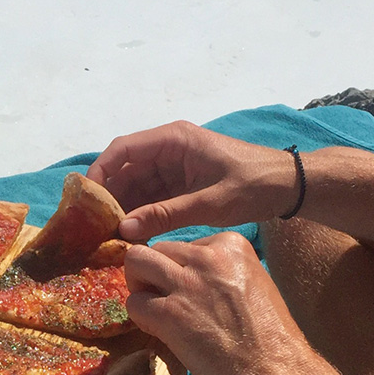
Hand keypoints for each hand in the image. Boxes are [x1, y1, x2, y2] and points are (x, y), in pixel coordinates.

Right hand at [86, 121, 301, 240]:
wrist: (288, 186)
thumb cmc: (253, 186)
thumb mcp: (209, 203)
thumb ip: (165, 215)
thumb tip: (124, 230)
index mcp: (173, 140)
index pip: (123, 149)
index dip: (100, 171)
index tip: (85, 199)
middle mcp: (168, 149)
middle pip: (125, 169)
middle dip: (109, 196)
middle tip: (92, 225)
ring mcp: (173, 166)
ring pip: (135, 185)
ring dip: (123, 207)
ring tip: (107, 234)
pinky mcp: (180, 183)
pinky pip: (150, 196)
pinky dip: (140, 213)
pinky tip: (130, 234)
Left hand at [124, 232, 310, 374]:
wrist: (275, 369)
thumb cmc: (266, 334)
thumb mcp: (250, 281)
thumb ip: (217, 271)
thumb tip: (184, 273)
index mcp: (231, 244)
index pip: (184, 245)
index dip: (181, 269)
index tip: (194, 293)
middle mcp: (207, 256)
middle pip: (156, 249)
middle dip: (153, 273)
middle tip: (163, 299)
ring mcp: (187, 283)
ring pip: (136, 262)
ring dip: (139, 286)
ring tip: (154, 309)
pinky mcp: (169, 313)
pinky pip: (133, 302)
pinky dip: (140, 317)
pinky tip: (159, 331)